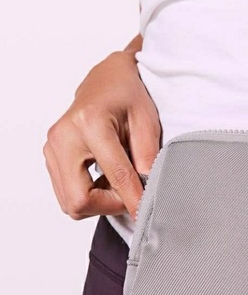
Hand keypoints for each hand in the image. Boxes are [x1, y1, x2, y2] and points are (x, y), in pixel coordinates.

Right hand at [43, 50, 160, 220]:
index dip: (132, 199)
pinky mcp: (51, 156)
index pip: (114, 175)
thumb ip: (149, 156)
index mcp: (90, 123)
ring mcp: (53, 148)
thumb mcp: (147, 121)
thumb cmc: (128, 96)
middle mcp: (64, 137)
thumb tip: (147, 190)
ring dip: (100, 201)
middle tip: (131, 193)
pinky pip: (67, 194)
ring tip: (119, 181)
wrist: (107, 80)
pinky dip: (90, 195)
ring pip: (71, 202)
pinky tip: (105, 178)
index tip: (144, 215)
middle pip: (79, 199)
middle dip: (109, 205)